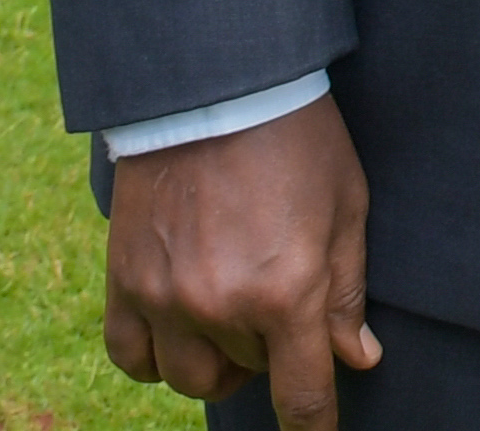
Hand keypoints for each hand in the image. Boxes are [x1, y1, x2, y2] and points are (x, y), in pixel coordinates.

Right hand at [103, 95, 380, 425]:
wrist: (215, 84)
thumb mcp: (345, 208)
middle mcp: (220, 306)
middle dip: (271, 350)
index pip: (302, 395)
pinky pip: (130, 355)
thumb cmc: (297, 139)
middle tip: (280, 302)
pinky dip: (154, 354)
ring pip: (189, 377)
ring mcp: (165, 296)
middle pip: (249, 373)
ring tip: (233, 317)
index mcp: (286, 293)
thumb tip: (357, 360)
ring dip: (217, 360)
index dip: (314, 427)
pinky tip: (178, 327)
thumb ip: (347, 293)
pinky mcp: (123, 279)